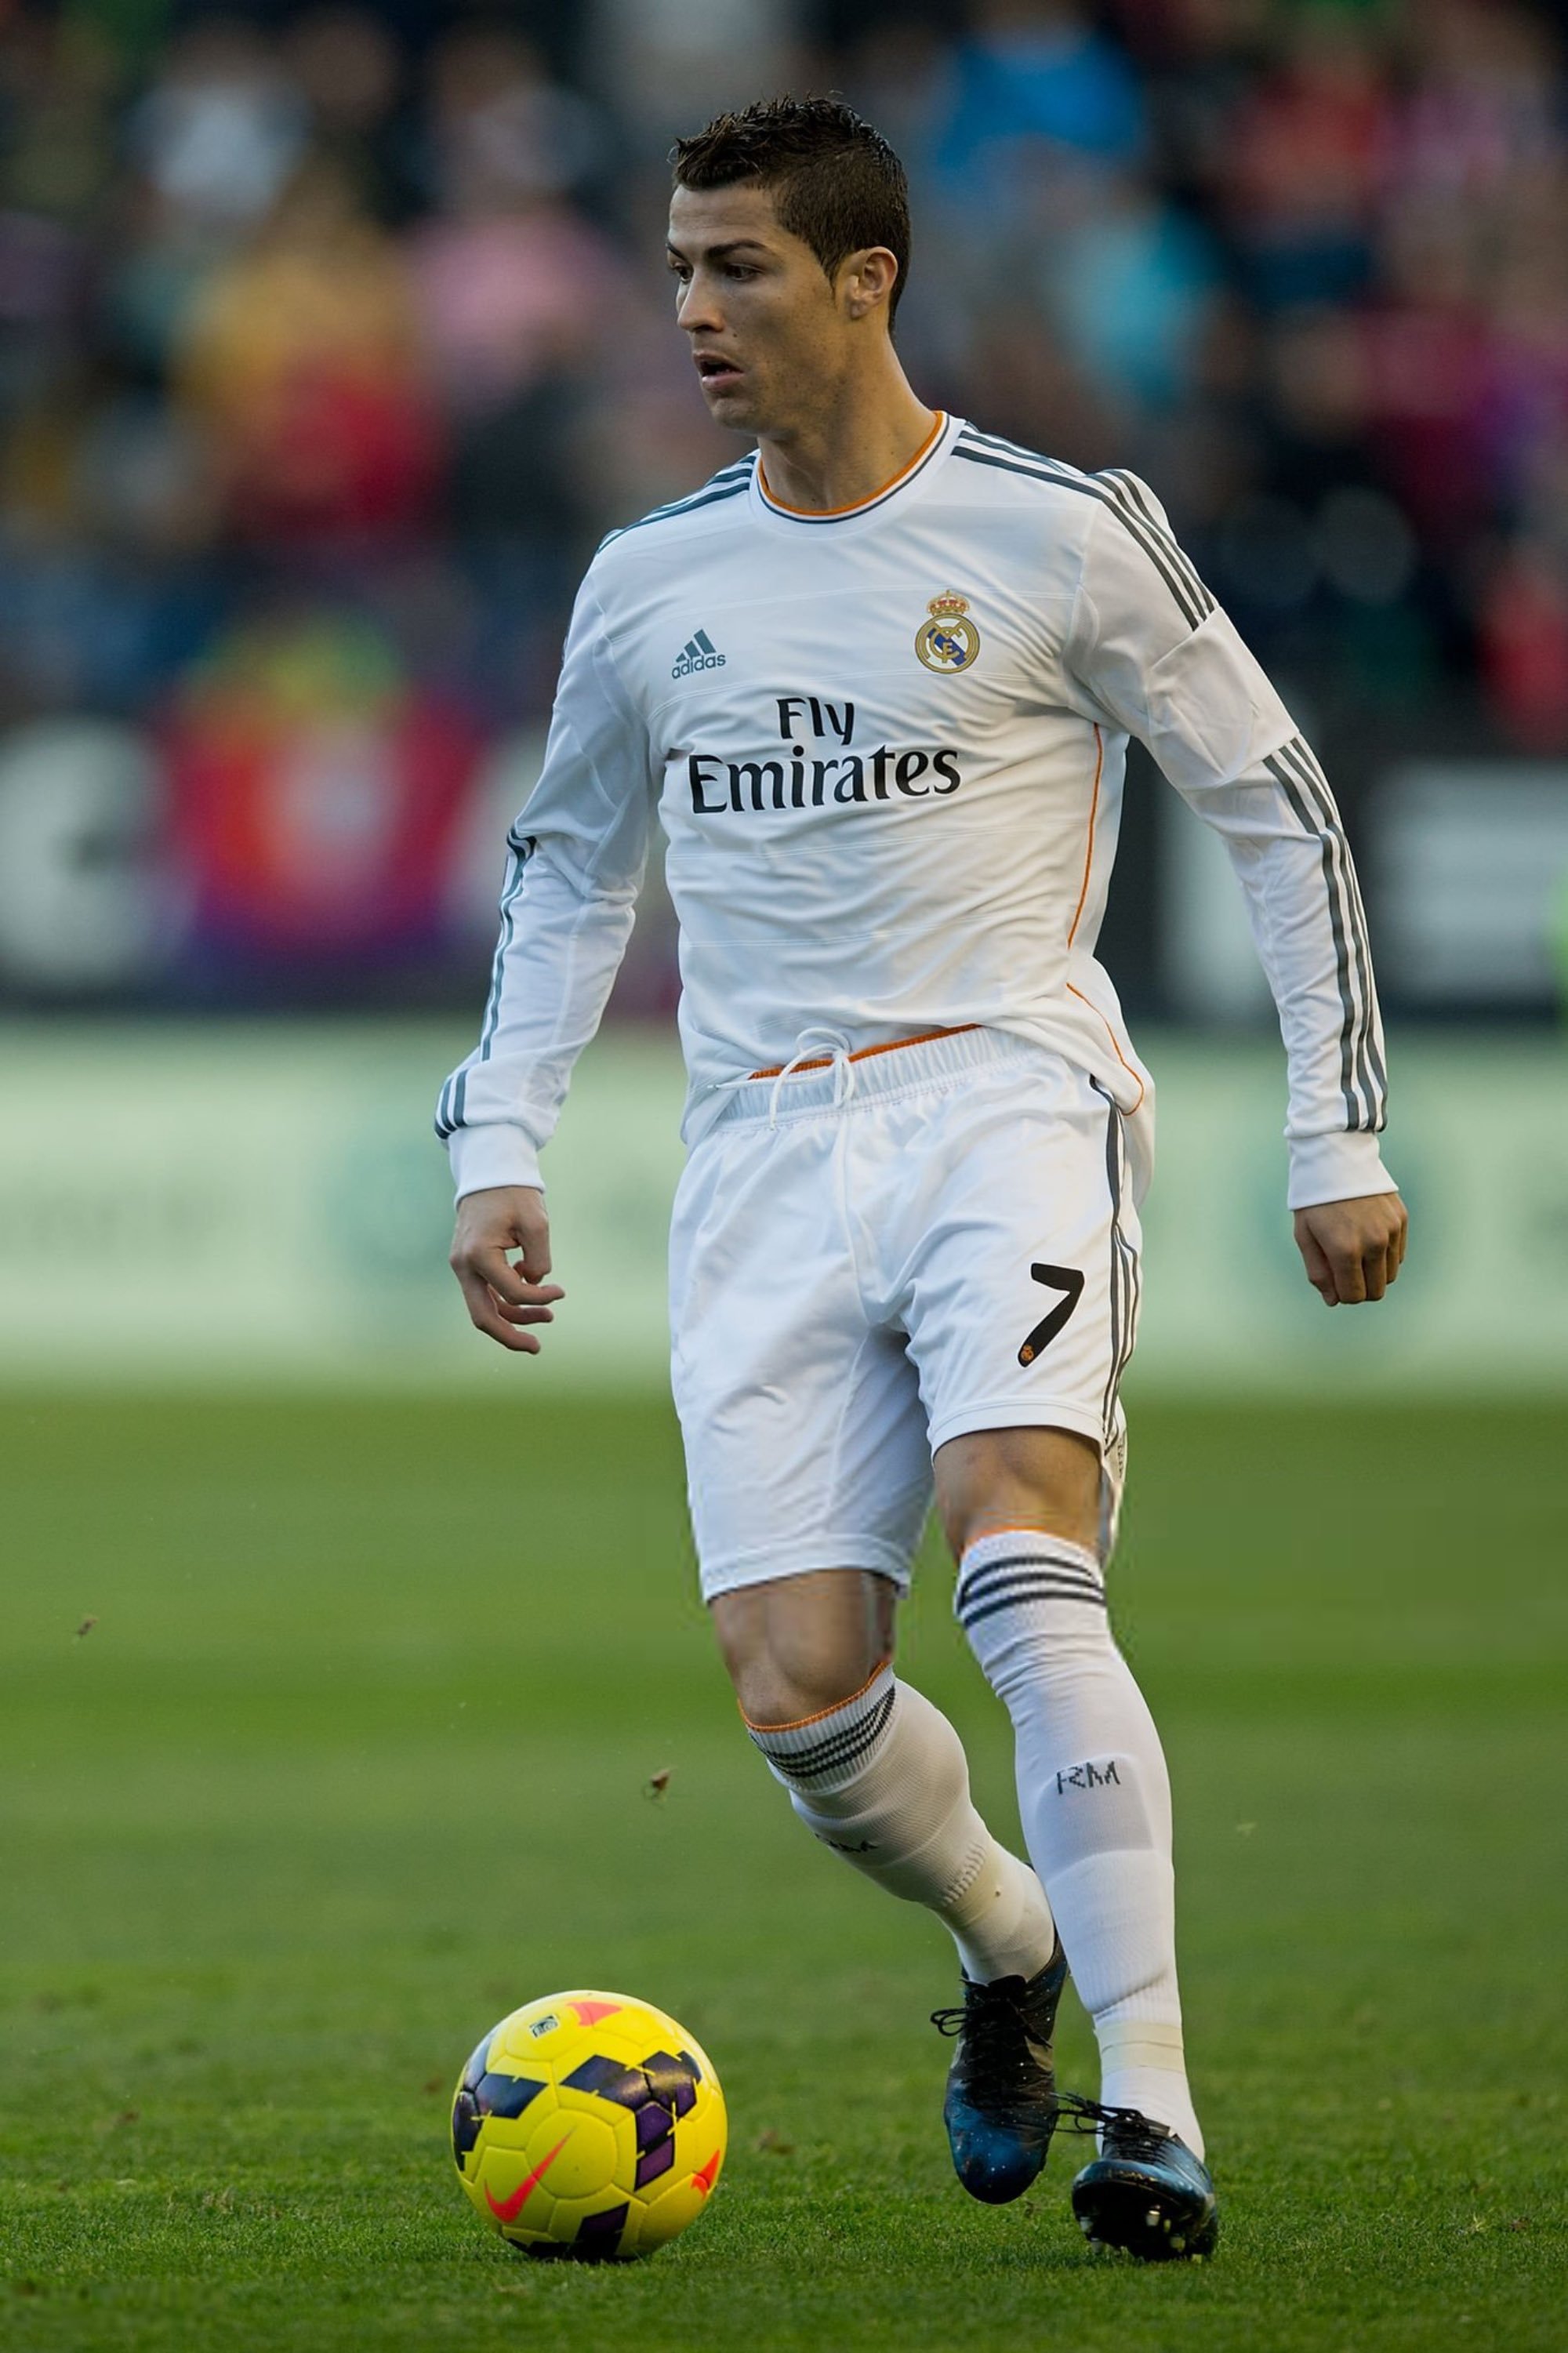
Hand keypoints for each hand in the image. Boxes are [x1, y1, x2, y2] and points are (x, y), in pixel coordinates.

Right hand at [449, 1186, 563, 1352]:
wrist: (490, 1173)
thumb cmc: (514, 1195)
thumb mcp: (537, 1224)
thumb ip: (539, 1261)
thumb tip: (533, 1286)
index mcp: (479, 1254)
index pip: (512, 1292)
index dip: (540, 1298)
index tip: (560, 1291)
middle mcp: (463, 1265)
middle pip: (483, 1317)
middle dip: (511, 1336)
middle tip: (537, 1347)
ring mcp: (461, 1266)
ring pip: (483, 1308)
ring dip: (513, 1318)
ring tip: (547, 1318)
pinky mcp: (468, 1264)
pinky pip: (484, 1293)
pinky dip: (506, 1300)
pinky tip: (530, 1292)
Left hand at [1293, 1191, 1406, 1306]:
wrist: (1336, 1158)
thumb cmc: (1314, 1199)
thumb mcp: (1304, 1236)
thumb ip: (1318, 1272)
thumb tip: (1333, 1300)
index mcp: (1345, 1250)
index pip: (1354, 1296)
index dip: (1343, 1295)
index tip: (1335, 1283)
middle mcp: (1373, 1243)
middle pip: (1376, 1290)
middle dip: (1360, 1289)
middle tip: (1345, 1273)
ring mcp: (1390, 1230)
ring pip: (1390, 1275)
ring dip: (1373, 1273)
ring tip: (1356, 1254)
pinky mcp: (1401, 1219)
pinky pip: (1398, 1254)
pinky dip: (1385, 1256)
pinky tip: (1368, 1240)